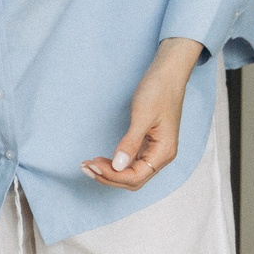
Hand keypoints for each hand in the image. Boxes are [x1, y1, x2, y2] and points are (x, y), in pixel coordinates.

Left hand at [81, 37, 202, 190]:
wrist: (167, 73)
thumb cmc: (158, 91)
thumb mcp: (142, 116)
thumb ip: (130, 142)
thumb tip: (118, 165)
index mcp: (164, 152)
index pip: (136, 177)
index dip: (113, 175)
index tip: (93, 164)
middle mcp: (161, 156)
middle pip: (132, 180)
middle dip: (108, 177)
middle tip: (85, 166)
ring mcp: (154, 151)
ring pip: (130, 174)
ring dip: (109, 172)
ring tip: (88, 165)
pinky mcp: (147, 144)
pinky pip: (131, 163)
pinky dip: (115, 164)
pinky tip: (101, 160)